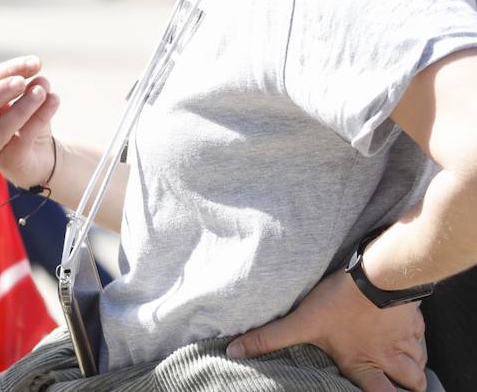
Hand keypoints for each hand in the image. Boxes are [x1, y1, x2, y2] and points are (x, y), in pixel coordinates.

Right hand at [0, 56, 60, 188]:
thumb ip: (23, 80)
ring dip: (21, 108)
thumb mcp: (22, 96)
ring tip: (41, 91)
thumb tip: (32, 64)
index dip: (4, 71)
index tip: (34, 63)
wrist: (40, 155)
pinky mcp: (9, 163)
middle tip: (21, 81)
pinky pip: (23, 140)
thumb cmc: (24, 120)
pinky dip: (39, 117)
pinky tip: (54, 101)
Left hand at [227, 270, 426, 390]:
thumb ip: (269, 338)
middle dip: (409, 384)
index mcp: (364, 364)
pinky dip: (416, 333)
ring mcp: (406, 338)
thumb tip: (235, 351)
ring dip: (414, 361)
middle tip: (400, 381)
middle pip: (413, 382)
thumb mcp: (301, 322)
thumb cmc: (339, 302)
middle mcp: (389, 356)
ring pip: (420, 361)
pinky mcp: (414, 318)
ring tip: (402, 357)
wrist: (377, 276)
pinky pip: (422, 333)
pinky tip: (404, 326)